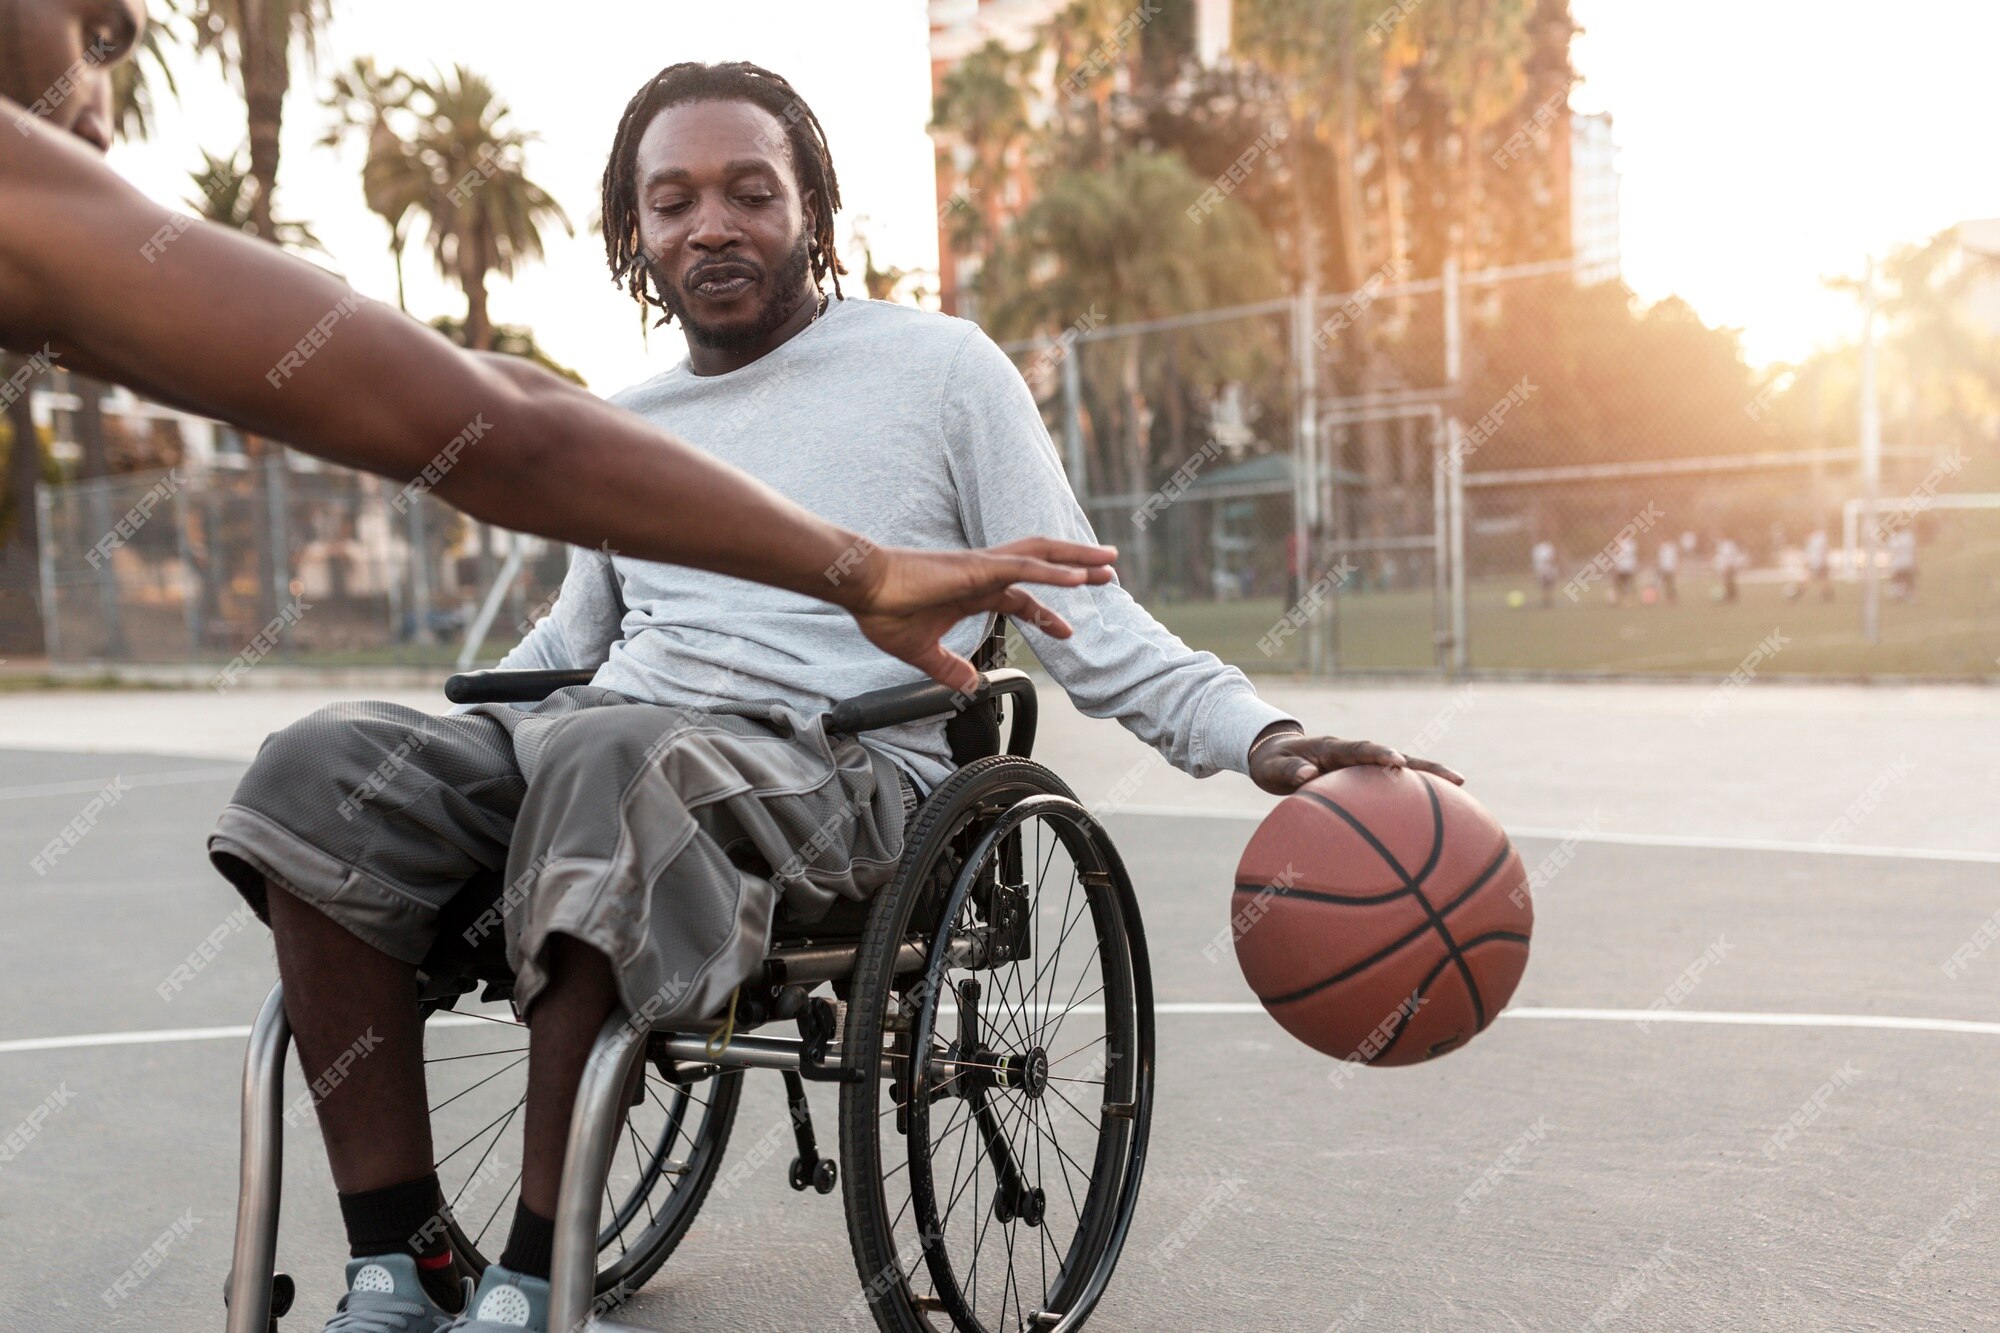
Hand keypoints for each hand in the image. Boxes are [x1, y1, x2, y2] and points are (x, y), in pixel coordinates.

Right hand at [844, 538, 1116, 691]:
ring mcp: (982, 567)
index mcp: (972, 590)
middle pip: (1043, 566)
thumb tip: (970, 685)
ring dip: (1077, 560)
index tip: (1068, 632)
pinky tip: (1078, 578)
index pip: (1020, 597)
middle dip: (1078, 569)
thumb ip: (948, 668)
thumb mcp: (922, 651)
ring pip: (1042, 557)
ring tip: (1109, 562)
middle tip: (1110, 572)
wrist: (861, 587)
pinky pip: (1024, 569)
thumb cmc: (884, 610)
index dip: (1046, 613)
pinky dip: (1053, 573)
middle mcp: (983, 572)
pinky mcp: (976, 568)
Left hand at [1248, 726, 1465, 795]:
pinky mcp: (1364, 780)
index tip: (1397, 762)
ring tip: (1462, 789)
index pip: (1361, 749)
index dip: (1379, 754)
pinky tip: (1436, 812)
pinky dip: (1413, 795)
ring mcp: (1362, 767)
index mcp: (1332, 748)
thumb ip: (1289, 769)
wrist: (1273, 753)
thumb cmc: (1271, 762)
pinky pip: (1392, 788)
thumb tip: (1308, 774)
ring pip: (1402, 772)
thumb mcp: (1272, 766)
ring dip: (1428, 781)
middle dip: (1425, 768)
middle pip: (1397, 759)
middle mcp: (1354, 754)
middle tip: (1457, 780)